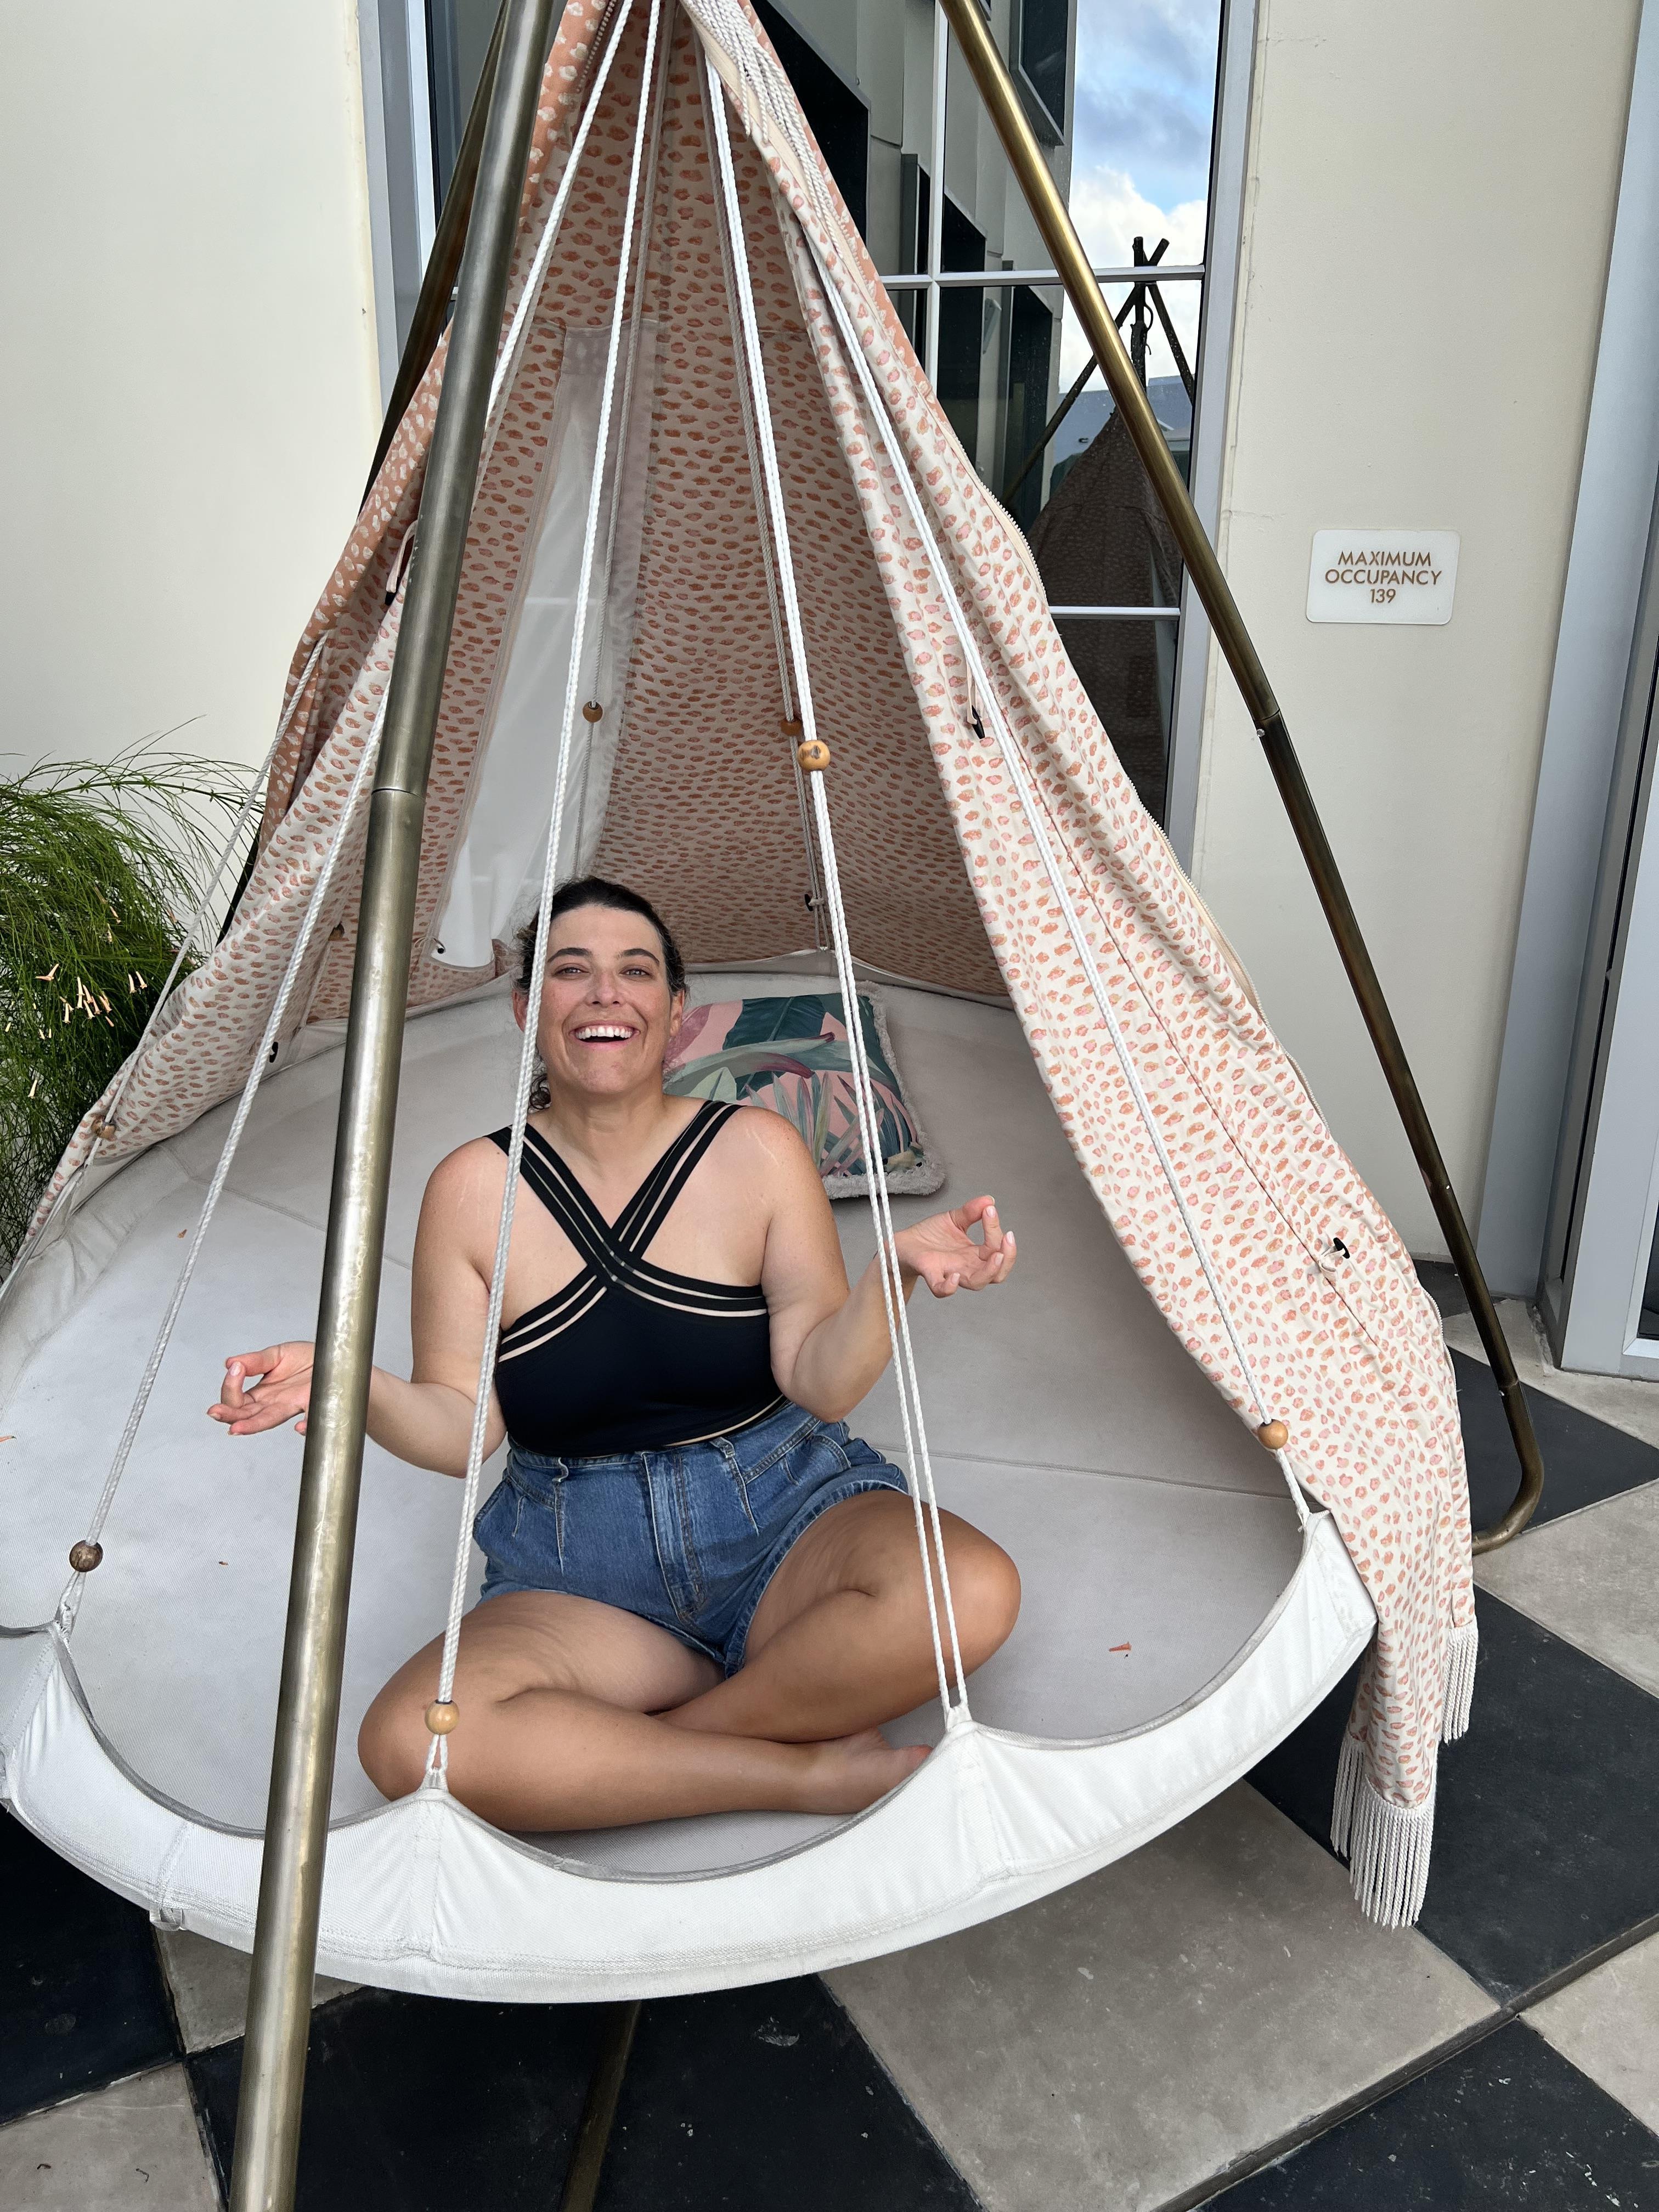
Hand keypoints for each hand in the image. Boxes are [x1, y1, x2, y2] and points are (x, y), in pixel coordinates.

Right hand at [207, 1343, 315, 1435]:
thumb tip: (230, 1363)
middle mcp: (275, 1405)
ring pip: (269, 1420)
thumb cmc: (307, 1360)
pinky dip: (306, 1426)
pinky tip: (299, 1427)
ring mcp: (294, 1407)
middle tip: (215, 1412)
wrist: (336, 1358)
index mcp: (263, 1394)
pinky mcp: (316, 1405)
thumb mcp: (277, 1354)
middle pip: (246, 1416)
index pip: (237, 1400)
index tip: (234, 1369)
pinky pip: (312, 1421)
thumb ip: (255, 1361)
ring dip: (253, 1425)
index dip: (230, 1389)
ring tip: (237, 1428)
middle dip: (229, 1415)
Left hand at [892, 1196, 1015, 1298]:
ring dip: (990, 1271)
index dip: (996, 1230)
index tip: (989, 1209)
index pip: (996, 1248)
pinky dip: (949, 1287)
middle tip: (1007, 1237)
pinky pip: (941, 1289)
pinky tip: (953, 1275)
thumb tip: (989, 1200)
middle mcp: (966, 1266)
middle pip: (997, 1274)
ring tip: (996, 1255)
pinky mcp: (930, 1273)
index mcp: (974, 1254)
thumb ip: (971, 1211)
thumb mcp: (953, 1218)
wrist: (904, 1243)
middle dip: (1008, 1257)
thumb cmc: (930, 1236)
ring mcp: (950, 1272)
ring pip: (976, 1283)